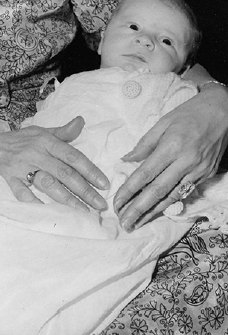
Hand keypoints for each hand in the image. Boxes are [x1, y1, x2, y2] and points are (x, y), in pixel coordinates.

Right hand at [0, 116, 108, 210]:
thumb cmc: (18, 140)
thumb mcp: (40, 132)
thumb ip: (63, 132)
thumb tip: (81, 121)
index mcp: (46, 141)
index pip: (73, 156)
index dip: (90, 170)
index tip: (104, 184)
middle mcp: (36, 153)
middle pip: (64, 173)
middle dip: (84, 190)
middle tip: (100, 204)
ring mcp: (22, 166)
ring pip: (48, 184)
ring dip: (67, 199)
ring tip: (83, 211)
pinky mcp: (9, 178)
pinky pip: (23, 193)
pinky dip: (35, 203)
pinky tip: (49, 212)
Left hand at [114, 84, 227, 230]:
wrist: (222, 111)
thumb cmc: (189, 113)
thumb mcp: (163, 122)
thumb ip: (144, 144)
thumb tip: (126, 160)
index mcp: (171, 146)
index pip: (145, 174)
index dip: (129, 190)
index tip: (117, 203)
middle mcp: (185, 161)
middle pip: (158, 191)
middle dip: (139, 209)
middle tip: (124, 223)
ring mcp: (198, 170)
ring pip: (172, 196)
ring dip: (153, 212)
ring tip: (137, 223)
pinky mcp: (206, 175)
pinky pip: (184, 192)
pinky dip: (169, 203)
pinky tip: (157, 210)